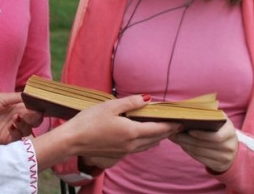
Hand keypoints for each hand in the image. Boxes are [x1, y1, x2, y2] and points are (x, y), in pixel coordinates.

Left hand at [0, 92, 42, 145]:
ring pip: (28, 131)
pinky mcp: (5, 140)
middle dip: (35, 118)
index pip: (34, 110)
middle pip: (34, 121)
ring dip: (26, 125)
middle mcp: (17, 119)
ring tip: (16, 118)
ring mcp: (12, 130)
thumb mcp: (2, 97)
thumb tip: (34, 95)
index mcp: (17, 108)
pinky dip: (18, 133)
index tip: (43, 107)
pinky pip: (18, 139)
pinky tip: (11, 126)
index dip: (39, 109)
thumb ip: (18, 97)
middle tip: (33, 114)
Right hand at [32, 94, 180, 170]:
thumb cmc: (89, 121)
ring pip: (148, 145)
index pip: (158, 129)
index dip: (171, 125)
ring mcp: (125, 151)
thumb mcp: (110, 106)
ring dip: (157, 138)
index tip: (181, 121)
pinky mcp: (118, 154)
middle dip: (167, 132)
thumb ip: (131, 102)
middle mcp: (131, 144)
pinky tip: (144, 136)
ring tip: (164, 129)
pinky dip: (147, 142)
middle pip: (156, 139)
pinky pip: (138, 148)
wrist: (72, 141)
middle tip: (176, 124)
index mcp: (132, 132)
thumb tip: (147, 99)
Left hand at [168, 117, 237, 172]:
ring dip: (184, 144)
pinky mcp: (218, 165)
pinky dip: (189, 151)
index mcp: (229, 131)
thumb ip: (206, 114)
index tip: (188, 130)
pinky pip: (199, 158)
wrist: (232, 148)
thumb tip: (185, 112)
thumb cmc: (220, 129)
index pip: (216, 136)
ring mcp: (225, 157)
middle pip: (202, 144)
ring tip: (174, 137)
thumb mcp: (218, 120)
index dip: (201, 134)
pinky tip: (182, 145)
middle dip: (185, 138)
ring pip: (198, 152)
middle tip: (172, 132)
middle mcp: (229, 145)